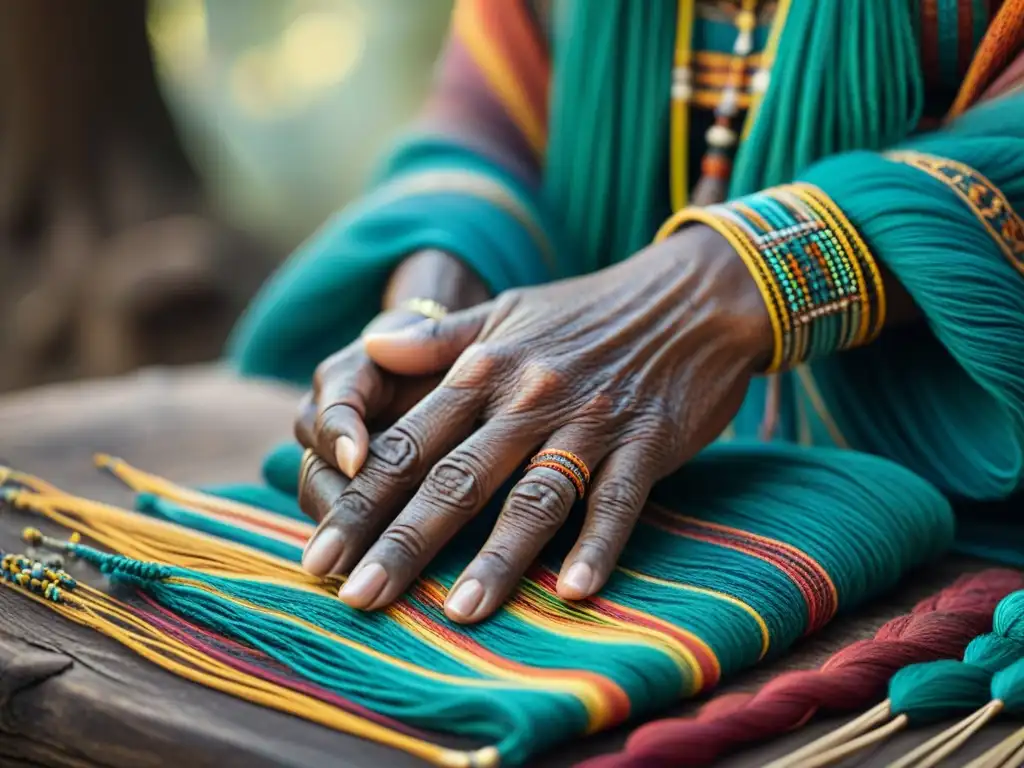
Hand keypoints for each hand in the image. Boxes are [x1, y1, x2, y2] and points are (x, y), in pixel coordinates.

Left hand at [301, 226, 772, 621]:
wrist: (692, 295)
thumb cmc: (589, 310)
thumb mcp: (507, 311)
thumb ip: (438, 339)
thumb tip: (369, 348)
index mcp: (485, 369)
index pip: (407, 445)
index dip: (359, 501)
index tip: (320, 554)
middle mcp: (528, 398)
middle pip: (455, 479)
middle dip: (402, 542)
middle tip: (358, 597)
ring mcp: (589, 423)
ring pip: (533, 498)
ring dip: (496, 559)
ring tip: (459, 615)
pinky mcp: (646, 443)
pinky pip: (618, 501)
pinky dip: (597, 544)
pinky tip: (575, 591)